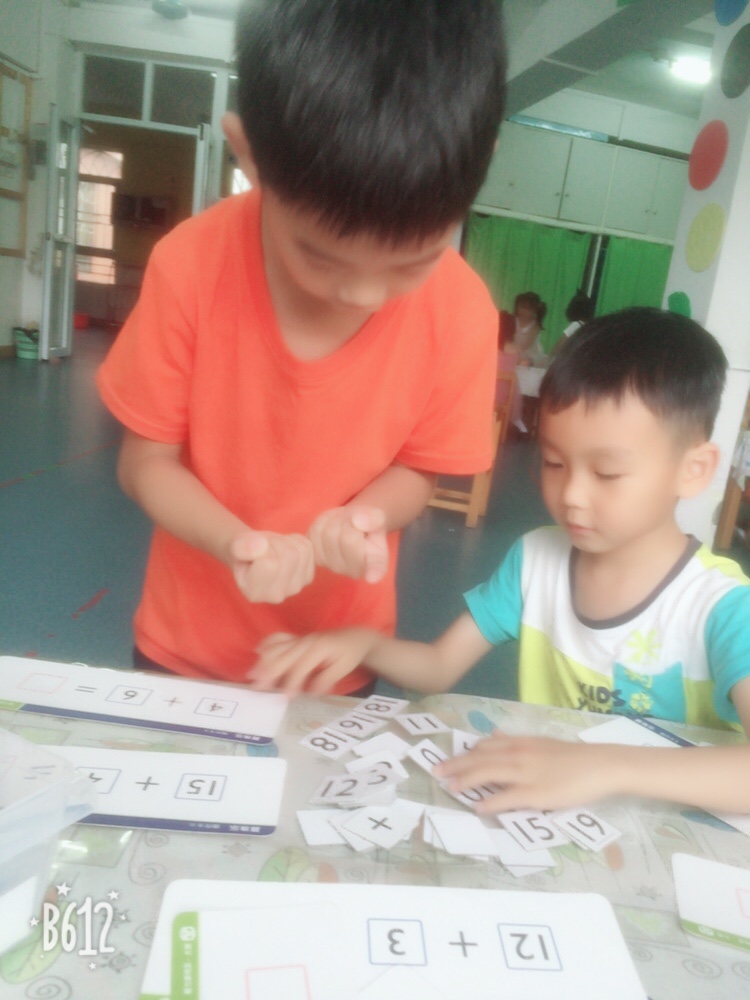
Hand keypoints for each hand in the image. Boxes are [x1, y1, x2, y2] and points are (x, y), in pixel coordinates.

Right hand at [228, 530, 314, 603]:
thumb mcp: (235, 546)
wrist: (255, 554)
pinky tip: (284, 549)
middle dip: (276, 542)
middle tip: (265, 547)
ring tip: (273, 548)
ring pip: (300, 551)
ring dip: (286, 541)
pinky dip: (296, 541)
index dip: (262, 547)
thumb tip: (261, 546)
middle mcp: (276, 596)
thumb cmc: (244, 552)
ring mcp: (295, 588)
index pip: (269, 562)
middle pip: (289, 555)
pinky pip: (308, 548)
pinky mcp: (307, 577)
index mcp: (254, 593)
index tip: (254, 551)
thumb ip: (242, 547)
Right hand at [250, 627, 381, 692]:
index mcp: (318, 648)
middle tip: (256, 688)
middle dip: (269, 672)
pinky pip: (277, 638)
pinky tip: (257, 653)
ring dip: (263, 661)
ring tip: (252, 675)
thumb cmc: (348, 654)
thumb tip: (311, 692)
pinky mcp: (294, 638)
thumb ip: (326, 679)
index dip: (291, 682)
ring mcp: (298, 638)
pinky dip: (267, 645)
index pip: (301, 667)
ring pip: (276, 647)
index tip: (283, 697)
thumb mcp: (343, 668)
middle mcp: (305, 641)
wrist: (352, 637)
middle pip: (283, 656)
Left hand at [308, 506, 388, 582]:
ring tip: (344, 522)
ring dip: (335, 521)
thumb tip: (358, 521)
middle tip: (354, 519)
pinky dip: (322, 522)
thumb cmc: (369, 523)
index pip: (375, 568)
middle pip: (347, 539)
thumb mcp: (377, 517)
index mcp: (377, 563)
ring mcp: (335, 567)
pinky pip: (315, 533)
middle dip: (349, 522)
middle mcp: (356, 571)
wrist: (353, 524)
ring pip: (328, 534)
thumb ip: (373, 518)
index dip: (373, 572)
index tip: (372, 577)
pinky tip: (332, 525)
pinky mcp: (318, 558)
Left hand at [433, 733, 622, 812]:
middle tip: (437, 773)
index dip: (464, 754)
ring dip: (466, 782)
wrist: (599, 765)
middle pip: (480, 759)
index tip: (448, 761)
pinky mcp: (536, 794)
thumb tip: (492, 735)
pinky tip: (478, 807)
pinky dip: (490, 803)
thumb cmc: (571, 756)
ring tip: (450, 788)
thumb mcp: (540, 742)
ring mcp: (526, 774)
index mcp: (520, 742)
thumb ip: (514, 741)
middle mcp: (518, 755)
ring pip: (488, 775)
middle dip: (456, 766)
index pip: (485, 747)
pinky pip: (507, 798)